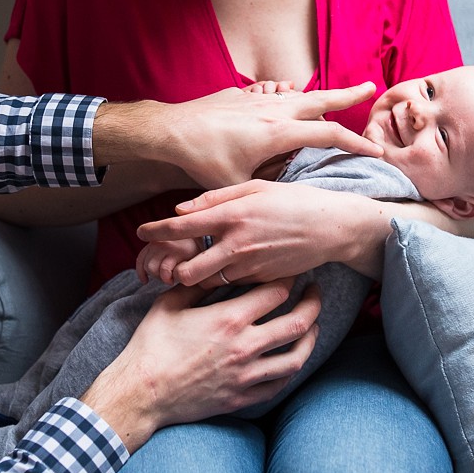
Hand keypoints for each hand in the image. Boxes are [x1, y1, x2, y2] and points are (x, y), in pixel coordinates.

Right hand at [80, 278, 320, 451]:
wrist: (141, 393)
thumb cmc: (151, 345)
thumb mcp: (171, 303)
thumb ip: (199, 284)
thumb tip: (215, 266)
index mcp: (229, 318)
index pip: (276, 291)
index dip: (291, 276)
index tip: (295, 269)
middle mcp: (245, 346)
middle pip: (298, 321)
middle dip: (313, 302)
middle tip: (315, 292)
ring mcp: (246, 375)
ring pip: (297, 356)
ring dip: (310, 337)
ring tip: (313, 325)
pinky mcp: (242, 397)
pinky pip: (279, 384)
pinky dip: (291, 369)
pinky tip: (291, 358)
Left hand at [93, 82, 382, 189]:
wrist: (169, 129)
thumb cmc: (201, 159)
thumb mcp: (235, 186)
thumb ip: (259, 192)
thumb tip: (273, 204)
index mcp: (278, 133)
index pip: (328, 135)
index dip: (355, 143)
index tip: (376, 150)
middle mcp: (273, 110)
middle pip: (321, 98)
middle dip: (347, 94)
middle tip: (371, 86)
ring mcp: (257, 99)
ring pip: (296, 92)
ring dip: (315, 94)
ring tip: (330, 97)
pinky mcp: (240, 95)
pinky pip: (272, 91)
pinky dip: (285, 94)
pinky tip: (285, 95)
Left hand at [136, 180, 388, 286]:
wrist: (332, 227)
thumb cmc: (293, 201)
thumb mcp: (255, 187)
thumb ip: (216, 198)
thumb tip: (181, 211)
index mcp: (233, 214)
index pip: (181, 227)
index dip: (154, 231)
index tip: (140, 233)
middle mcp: (237, 243)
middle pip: (187, 269)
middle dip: (173, 268)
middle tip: (167, 260)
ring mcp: (250, 266)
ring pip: (207, 282)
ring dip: (196, 277)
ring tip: (194, 266)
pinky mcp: (261, 280)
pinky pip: (231, 285)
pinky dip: (222, 280)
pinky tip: (224, 269)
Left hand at [136, 237, 203, 283]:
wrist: (212, 245)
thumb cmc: (192, 251)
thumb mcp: (173, 250)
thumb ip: (159, 257)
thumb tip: (144, 279)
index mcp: (158, 238)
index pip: (141, 258)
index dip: (141, 272)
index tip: (145, 281)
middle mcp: (160, 239)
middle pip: (147, 266)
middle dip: (156, 275)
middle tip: (170, 276)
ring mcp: (168, 244)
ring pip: (153, 269)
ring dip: (163, 277)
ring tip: (175, 275)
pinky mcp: (177, 251)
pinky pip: (165, 271)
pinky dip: (170, 277)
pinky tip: (180, 276)